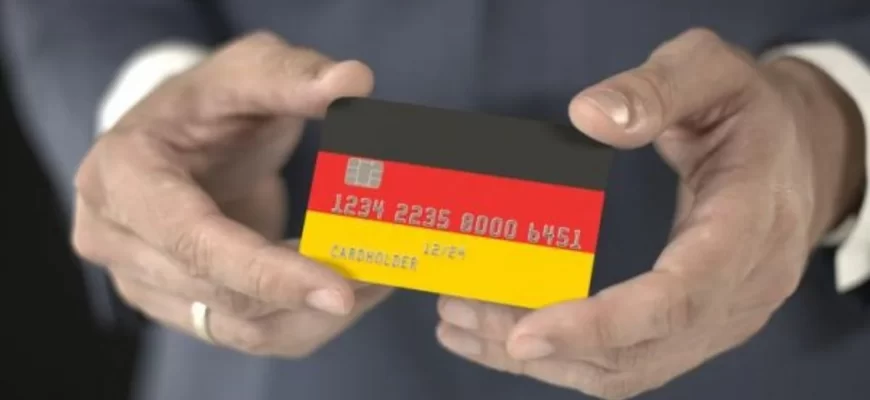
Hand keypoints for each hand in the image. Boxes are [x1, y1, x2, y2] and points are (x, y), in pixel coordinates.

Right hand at [72, 32, 391, 355]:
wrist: (181, 139)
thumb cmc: (211, 102)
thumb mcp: (246, 71)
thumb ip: (293, 76)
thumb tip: (353, 82)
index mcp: (120, 177)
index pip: (193, 241)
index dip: (267, 272)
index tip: (341, 290)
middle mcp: (114, 240)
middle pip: (221, 295)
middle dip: (308, 291)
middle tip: (385, 268)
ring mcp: (142, 282)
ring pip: (241, 329)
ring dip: (316, 314)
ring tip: (376, 277)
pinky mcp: (180, 306)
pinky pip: (251, 335)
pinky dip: (306, 320)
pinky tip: (350, 290)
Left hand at [435, 28, 865, 398]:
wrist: (798, 155)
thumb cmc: (751, 114)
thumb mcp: (713, 73)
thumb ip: (657, 90)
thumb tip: (588, 119)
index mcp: (749, 226)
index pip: (679, 298)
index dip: (601, 324)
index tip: (524, 334)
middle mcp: (740, 291)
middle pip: (640, 350)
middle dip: (544, 343)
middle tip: (461, 312)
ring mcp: (719, 320)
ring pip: (626, 370)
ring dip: (542, 359)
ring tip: (463, 325)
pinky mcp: (694, 329)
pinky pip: (626, 362)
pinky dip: (563, 357)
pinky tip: (502, 338)